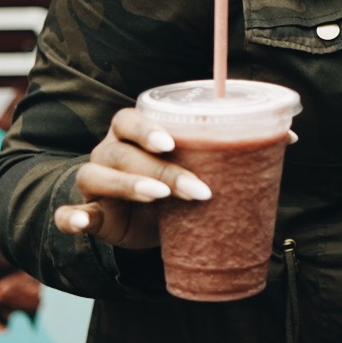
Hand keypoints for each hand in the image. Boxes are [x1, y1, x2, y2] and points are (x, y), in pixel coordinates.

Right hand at [52, 108, 210, 249]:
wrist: (154, 220)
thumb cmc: (175, 182)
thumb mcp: (193, 166)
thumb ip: (219, 152)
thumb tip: (274, 137)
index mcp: (130, 133)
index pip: (129, 121)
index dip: (147, 130)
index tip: (171, 144)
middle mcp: (108, 151)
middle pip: (122, 153)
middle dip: (159, 170)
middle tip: (194, 188)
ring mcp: (95, 182)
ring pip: (95, 175)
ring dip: (126, 185)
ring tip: (157, 197)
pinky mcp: (90, 213)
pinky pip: (67, 213)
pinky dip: (71, 217)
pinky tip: (80, 221)